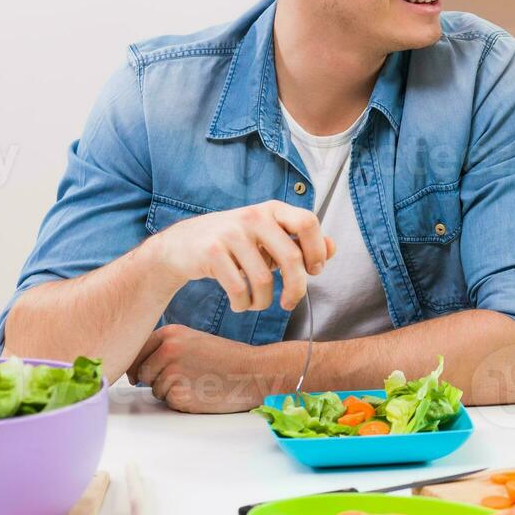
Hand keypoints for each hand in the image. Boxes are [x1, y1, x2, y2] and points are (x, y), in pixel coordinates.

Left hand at [129, 325, 301, 412]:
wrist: (254, 372)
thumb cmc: (226, 358)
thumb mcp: (193, 341)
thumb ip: (164, 348)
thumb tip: (132, 371)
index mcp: (170, 334)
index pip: (136, 352)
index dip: (141, 365)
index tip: (152, 370)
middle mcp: (167, 351)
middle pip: (142, 374)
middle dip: (158, 379)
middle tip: (188, 376)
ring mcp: (172, 373)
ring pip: (155, 390)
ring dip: (172, 391)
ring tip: (199, 382)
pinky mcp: (179, 395)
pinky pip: (169, 403)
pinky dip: (183, 402)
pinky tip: (202, 392)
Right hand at [146, 200, 334, 312]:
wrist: (181, 246)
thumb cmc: (234, 244)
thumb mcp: (267, 237)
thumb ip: (300, 242)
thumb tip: (332, 248)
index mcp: (272, 210)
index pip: (308, 222)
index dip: (317, 250)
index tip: (313, 271)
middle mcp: (254, 216)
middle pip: (291, 257)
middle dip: (296, 288)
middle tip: (289, 304)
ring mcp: (231, 233)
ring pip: (264, 279)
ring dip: (263, 301)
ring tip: (256, 303)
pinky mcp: (212, 252)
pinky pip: (239, 289)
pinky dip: (244, 304)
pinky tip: (241, 304)